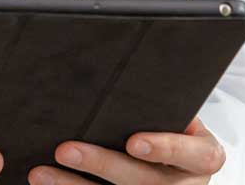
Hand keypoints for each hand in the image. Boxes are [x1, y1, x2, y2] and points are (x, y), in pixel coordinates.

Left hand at [28, 117, 224, 184]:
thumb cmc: (176, 131)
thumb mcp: (181, 118)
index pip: (193, 154)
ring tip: (41, 172)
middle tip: (66, 149)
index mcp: (203, 158)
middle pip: (144, 182)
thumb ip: (163, 106)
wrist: (178, 168)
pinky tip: (48, 184)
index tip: (133, 141)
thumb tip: (128, 71)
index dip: (164, 148)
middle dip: (102, 164)